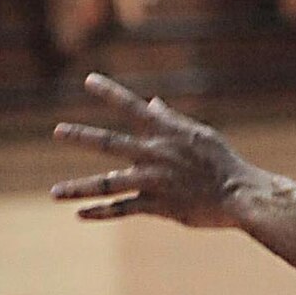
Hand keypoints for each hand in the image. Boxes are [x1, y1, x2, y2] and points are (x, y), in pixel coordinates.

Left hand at [52, 75, 260, 226]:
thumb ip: (171, 119)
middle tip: (57, 131)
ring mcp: (153, 180)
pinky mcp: (157, 205)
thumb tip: (152, 101)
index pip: (132, 106)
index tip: (88, 80)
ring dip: (78, 188)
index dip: (109, 91)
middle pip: (109, 143)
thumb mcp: (199, 134)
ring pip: (108, 184)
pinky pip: (122, 209)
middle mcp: (154, 153)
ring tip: (54, 192)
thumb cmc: (223, 163)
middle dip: (80, 137)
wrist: (241, 195)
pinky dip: (100, 213)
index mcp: (166, 132)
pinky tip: (80, 214)